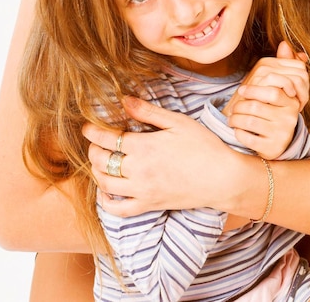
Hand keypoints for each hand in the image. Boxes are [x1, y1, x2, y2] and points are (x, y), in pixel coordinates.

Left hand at [83, 98, 237, 216]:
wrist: (222, 178)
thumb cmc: (204, 146)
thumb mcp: (178, 121)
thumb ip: (148, 112)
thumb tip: (124, 100)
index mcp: (144, 147)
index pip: (108, 139)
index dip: (93, 132)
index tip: (87, 127)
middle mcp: (138, 170)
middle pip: (102, 160)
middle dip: (93, 150)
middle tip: (94, 142)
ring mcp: (142, 190)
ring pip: (106, 184)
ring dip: (96, 172)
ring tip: (99, 162)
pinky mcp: (149, 205)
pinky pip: (120, 209)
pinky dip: (107, 202)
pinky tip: (107, 191)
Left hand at [223, 41, 308, 158]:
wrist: (276, 143)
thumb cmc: (273, 111)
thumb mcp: (278, 90)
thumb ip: (281, 66)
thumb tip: (284, 43)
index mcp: (291, 103)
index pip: (272, 92)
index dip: (254, 90)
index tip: (241, 90)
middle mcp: (289, 119)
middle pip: (257, 106)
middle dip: (240, 105)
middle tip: (233, 106)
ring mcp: (281, 135)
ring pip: (249, 121)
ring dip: (235, 119)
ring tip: (231, 117)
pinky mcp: (271, 148)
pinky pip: (247, 137)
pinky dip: (238, 133)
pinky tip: (237, 130)